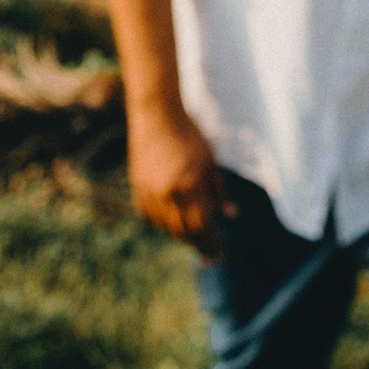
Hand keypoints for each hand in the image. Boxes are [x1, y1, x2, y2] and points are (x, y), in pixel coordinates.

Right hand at [128, 105, 232, 258]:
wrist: (156, 113)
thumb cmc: (189, 134)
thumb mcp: (210, 160)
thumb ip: (219, 191)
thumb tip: (232, 215)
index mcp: (188, 186)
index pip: (202, 228)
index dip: (212, 244)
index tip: (220, 255)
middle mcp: (166, 193)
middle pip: (183, 232)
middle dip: (198, 244)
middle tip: (209, 253)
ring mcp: (149, 191)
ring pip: (165, 226)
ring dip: (181, 235)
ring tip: (194, 236)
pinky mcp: (137, 187)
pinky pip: (150, 215)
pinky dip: (163, 222)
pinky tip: (173, 221)